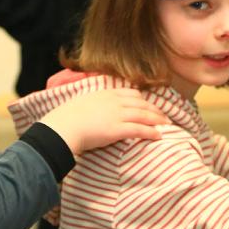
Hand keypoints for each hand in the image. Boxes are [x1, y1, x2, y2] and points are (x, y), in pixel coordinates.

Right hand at [39, 88, 166, 155]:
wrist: (61, 128)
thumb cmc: (65, 118)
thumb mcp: (80, 102)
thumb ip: (92, 104)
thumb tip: (93, 110)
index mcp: (104, 92)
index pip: (130, 93)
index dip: (143, 99)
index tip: (149, 104)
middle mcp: (114, 101)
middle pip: (141, 103)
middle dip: (155, 109)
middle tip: (164, 115)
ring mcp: (117, 114)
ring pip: (144, 115)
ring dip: (157, 120)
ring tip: (166, 124)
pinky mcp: (118, 129)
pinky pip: (140, 129)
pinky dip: (151, 132)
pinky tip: (158, 136)